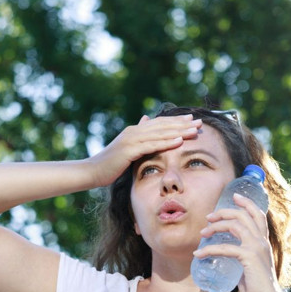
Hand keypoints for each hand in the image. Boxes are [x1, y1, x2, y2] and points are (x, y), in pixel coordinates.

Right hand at [87, 114, 201, 186]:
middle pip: (163, 125)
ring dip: (179, 131)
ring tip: (194, 130)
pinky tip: (179, 141)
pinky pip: (152, 145)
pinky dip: (166, 142)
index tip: (191, 120)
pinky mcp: (129, 150)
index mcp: (135, 131)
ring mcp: (131, 139)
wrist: (91, 171)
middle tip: (199, 122)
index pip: (159, 124)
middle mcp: (134, 131)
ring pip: (160, 133)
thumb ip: (137, 138)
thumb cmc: (109, 164)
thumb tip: (145, 120)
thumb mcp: (126, 150)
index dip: (176, 121)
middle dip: (182, 124)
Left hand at [192, 193, 282, 291]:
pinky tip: (198, 254)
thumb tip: (226, 257)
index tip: (234, 196)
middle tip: (209, 217)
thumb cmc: (258, 288)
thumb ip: (242, 258)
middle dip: (224, 212)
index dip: (246, 203)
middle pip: (243, 215)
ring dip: (215, 226)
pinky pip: (225, 248)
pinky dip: (209, 249)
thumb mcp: (250, 266)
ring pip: (234, 225)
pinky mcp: (248, 257)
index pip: (258, 214)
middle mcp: (261, 241)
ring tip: (202, 233)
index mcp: (263, 241)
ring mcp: (256, 247)